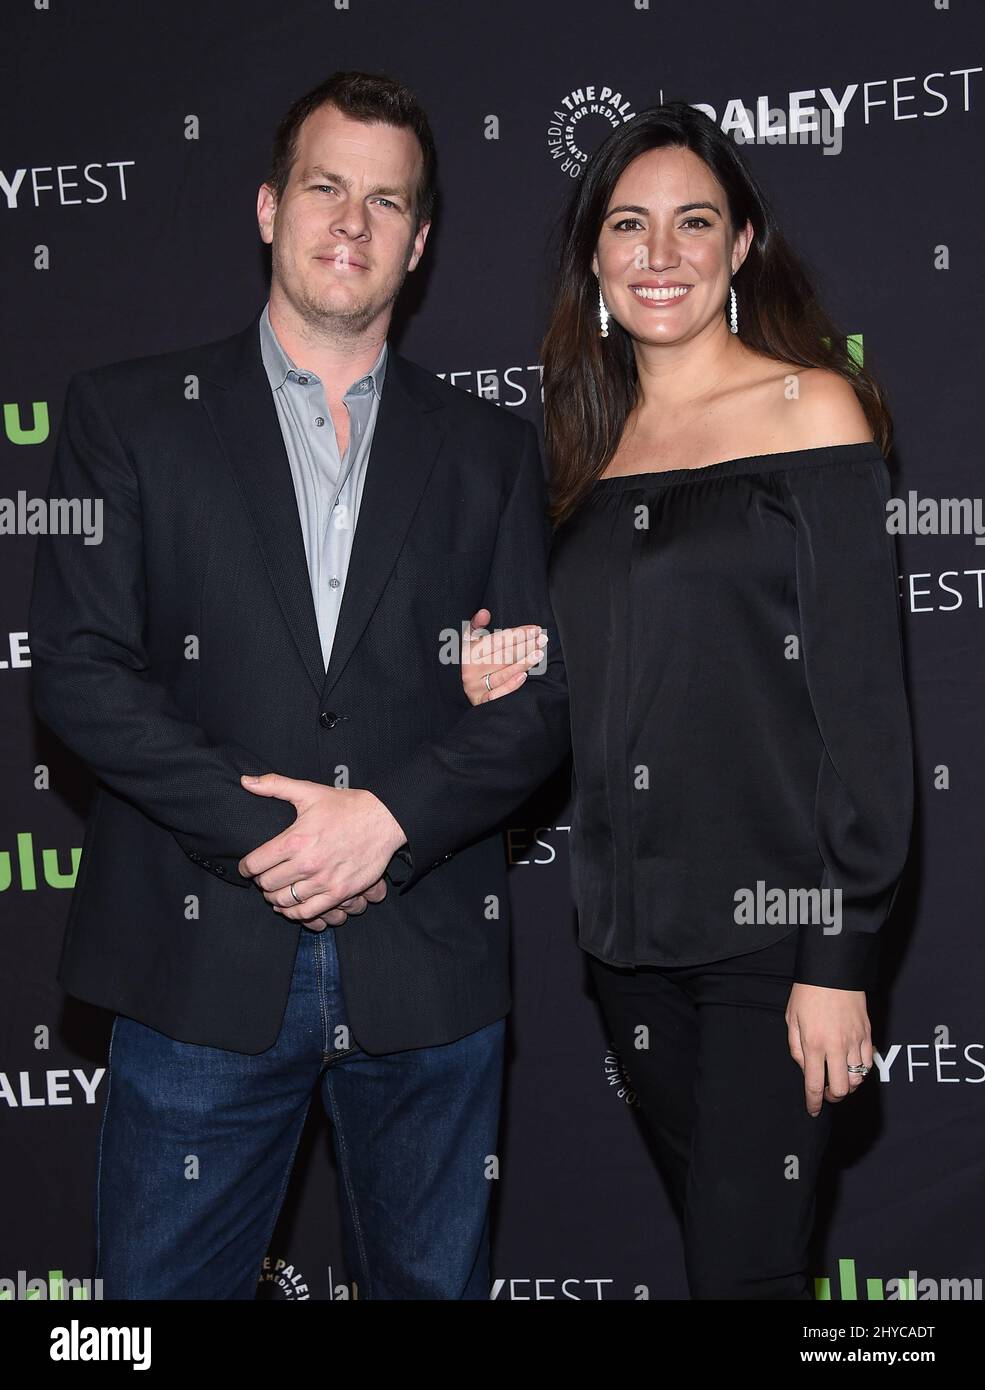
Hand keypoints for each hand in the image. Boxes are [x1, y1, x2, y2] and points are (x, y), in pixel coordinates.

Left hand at [237, 775, 405, 923]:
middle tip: (264, 877)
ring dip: (275, 898)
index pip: (254, 864)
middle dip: (261, 882)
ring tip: (277, 891)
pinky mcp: (340, 893)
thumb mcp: (309, 791)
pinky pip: (307, 912)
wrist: (383, 819)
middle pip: (266, 885)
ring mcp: (323, 881)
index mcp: (294, 840)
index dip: (246, 867)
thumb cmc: (346, 806)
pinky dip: (294, 912)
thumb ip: (274, 786)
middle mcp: (306, 863)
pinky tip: (293, 905)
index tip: (247, 867)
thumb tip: (245, 781)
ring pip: (284, 901)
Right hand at [461, 607, 547, 705]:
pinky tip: (524, 676)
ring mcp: (476, 686)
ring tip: (538, 654)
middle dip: (524, 646)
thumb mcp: (470, 642)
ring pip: (502, 673)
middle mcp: (471, 669)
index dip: (517, 634)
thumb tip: (484, 612)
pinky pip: (497, 694)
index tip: (535, 629)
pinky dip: (510, 685)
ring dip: (522, 664)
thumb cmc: (472, 662)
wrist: (462, 689)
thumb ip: (477, 626)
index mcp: (469, 652)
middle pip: (502, 656)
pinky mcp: (481, 701)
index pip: (497, 641)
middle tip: (542, 639)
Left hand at [785, 983, 872, 1115]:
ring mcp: (855, 1041)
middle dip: (833, 1097)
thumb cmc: (808, 993)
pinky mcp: (867, 1034)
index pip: (814, 1084)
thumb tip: (805, 1069)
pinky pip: (868, 1063)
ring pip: (858, 1079)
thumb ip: (796, 1048)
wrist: (833, 970)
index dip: (813, 1102)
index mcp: (814, 1044)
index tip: (812, 1110)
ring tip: (838, 1077)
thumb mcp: (792, 1019)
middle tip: (826, 1092)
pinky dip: (861, 1070)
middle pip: (841, 1089)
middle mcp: (836, 1046)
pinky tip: (851, 1065)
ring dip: (848, 1084)